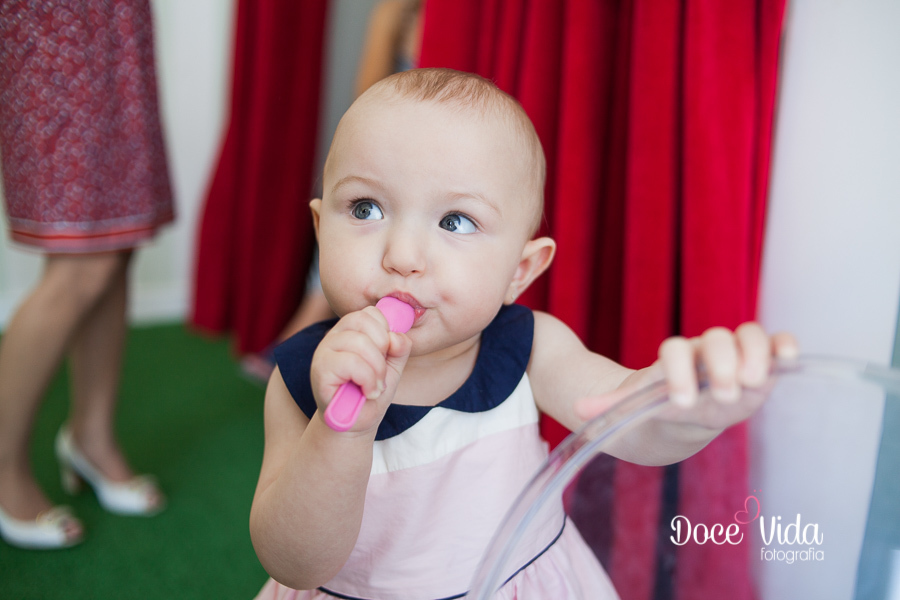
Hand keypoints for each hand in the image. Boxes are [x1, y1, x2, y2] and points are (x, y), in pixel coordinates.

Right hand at [310, 306, 412, 432]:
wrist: (354, 424)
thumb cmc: (370, 393)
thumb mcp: (392, 367)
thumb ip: (399, 348)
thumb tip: (397, 337)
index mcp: (349, 331)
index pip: (370, 312)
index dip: (386, 332)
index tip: (386, 355)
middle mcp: (333, 337)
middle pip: (363, 321)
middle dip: (382, 349)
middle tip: (381, 374)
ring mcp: (324, 352)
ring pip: (359, 342)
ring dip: (376, 369)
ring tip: (375, 386)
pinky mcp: (320, 370)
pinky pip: (351, 362)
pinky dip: (367, 379)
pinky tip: (367, 392)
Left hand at [577, 323, 798, 432]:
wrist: (686, 409)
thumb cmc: (660, 407)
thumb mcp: (636, 409)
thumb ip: (609, 408)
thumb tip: (577, 409)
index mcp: (674, 360)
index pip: (674, 350)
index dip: (678, 370)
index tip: (679, 401)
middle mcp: (705, 353)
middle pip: (714, 340)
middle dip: (720, 364)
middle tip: (722, 393)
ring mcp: (736, 355)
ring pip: (748, 335)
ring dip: (754, 354)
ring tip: (753, 383)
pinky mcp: (764, 363)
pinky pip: (777, 343)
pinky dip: (784, 346)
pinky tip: (787, 362)